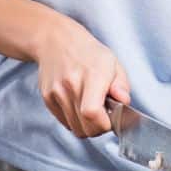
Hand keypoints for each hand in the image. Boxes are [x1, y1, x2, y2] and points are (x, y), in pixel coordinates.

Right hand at [33, 13, 130, 138]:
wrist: (56, 42)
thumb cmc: (88, 52)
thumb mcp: (113, 63)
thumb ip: (122, 85)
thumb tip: (124, 101)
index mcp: (92, 75)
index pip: (92, 112)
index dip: (104, 124)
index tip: (112, 118)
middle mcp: (71, 84)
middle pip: (85, 128)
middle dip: (99, 128)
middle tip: (104, 115)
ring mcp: (56, 92)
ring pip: (75, 129)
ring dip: (86, 126)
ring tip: (92, 108)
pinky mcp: (47, 98)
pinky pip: (64, 123)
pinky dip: (74, 120)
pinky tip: (79, 105)